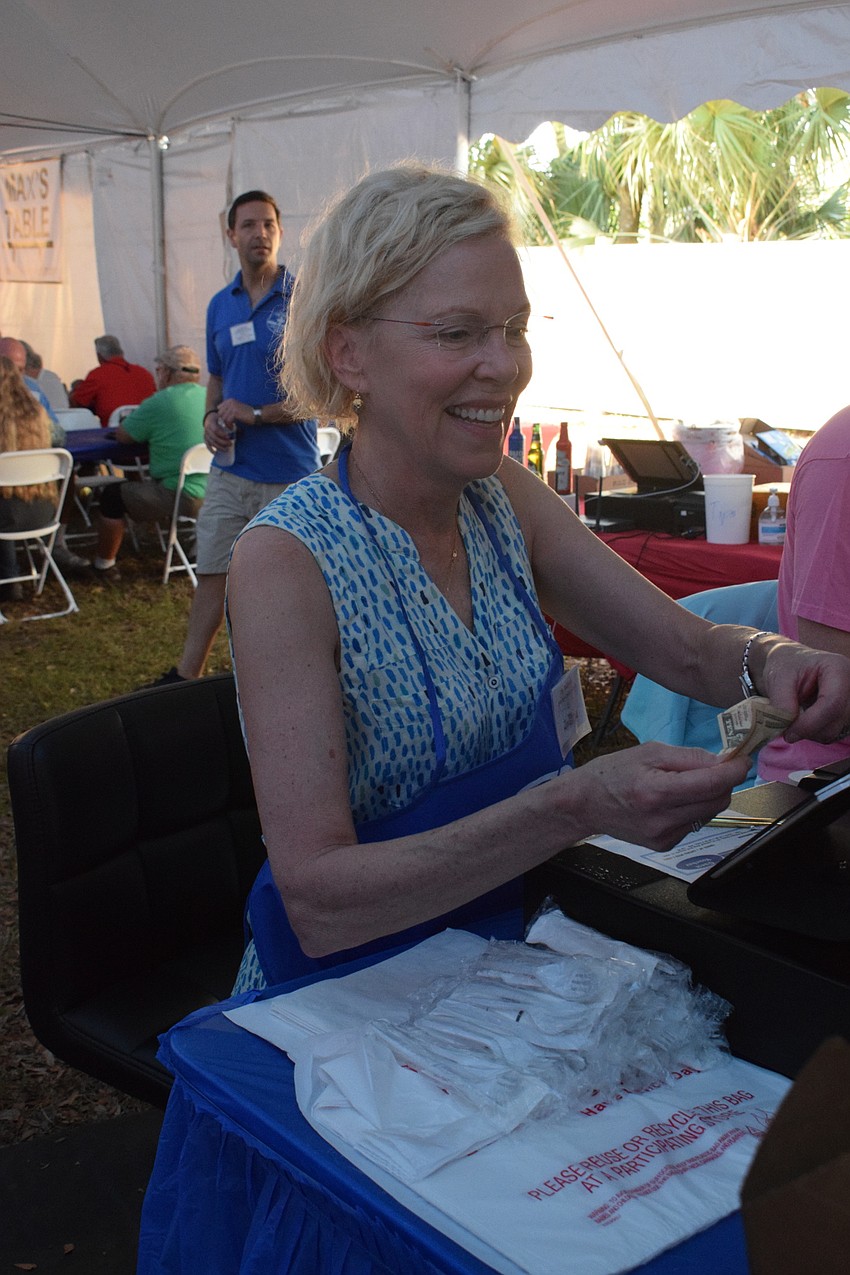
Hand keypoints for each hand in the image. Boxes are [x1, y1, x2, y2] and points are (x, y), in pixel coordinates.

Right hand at [203, 413, 234, 452]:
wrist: (210, 418)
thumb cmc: (219, 418)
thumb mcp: (223, 418)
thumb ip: (230, 424)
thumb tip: (241, 431)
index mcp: (211, 423)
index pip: (216, 430)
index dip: (222, 434)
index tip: (229, 437)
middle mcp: (207, 429)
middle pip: (214, 438)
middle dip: (222, 442)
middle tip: (230, 444)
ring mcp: (205, 434)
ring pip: (211, 442)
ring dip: (219, 447)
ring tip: (226, 450)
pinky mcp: (205, 438)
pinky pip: (207, 445)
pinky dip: (211, 449)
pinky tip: (215, 453)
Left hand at [215, 397, 253, 426]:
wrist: (256, 414)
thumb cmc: (247, 414)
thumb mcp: (236, 409)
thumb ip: (228, 410)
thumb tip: (220, 416)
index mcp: (230, 400)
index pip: (219, 408)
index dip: (221, 416)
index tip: (224, 422)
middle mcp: (230, 402)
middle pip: (220, 413)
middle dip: (222, 421)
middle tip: (227, 426)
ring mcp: (232, 407)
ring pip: (223, 418)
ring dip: (226, 424)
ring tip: (230, 427)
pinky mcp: (235, 413)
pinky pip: (227, 420)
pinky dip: (229, 425)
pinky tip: (232, 428)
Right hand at [573, 743, 751, 851]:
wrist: (584, 804)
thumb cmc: (612, 773)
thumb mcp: (649, 752)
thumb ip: (689, 757)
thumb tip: (723, 761)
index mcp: (657, 791)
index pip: (712, 783)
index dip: (734, 770)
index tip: (742, 759)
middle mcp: (662, 819)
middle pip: (718, 800)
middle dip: (724, 781)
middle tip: (716, 766)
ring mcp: (664, 836)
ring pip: (710, 813)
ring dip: (709, 795)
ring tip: (686, 783)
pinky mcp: (665, 845)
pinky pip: (695, 823)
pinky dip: (694, 808)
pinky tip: (673, 801)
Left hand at [759, 641, 849, 743]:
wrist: (792, 665)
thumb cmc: (786, 666)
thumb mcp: (778, 677)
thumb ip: (781, 700)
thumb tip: (787, 725)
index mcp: (837, 668)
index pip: (833, 702)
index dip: (811, 723)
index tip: (788, 733)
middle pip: (836, 719)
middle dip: (808, 729)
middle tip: (785, 725)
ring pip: (835, 731)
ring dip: (811, 733)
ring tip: (794, 719)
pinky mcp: (846, 715)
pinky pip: (833, 734)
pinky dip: (815, 734)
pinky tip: (805, 722)